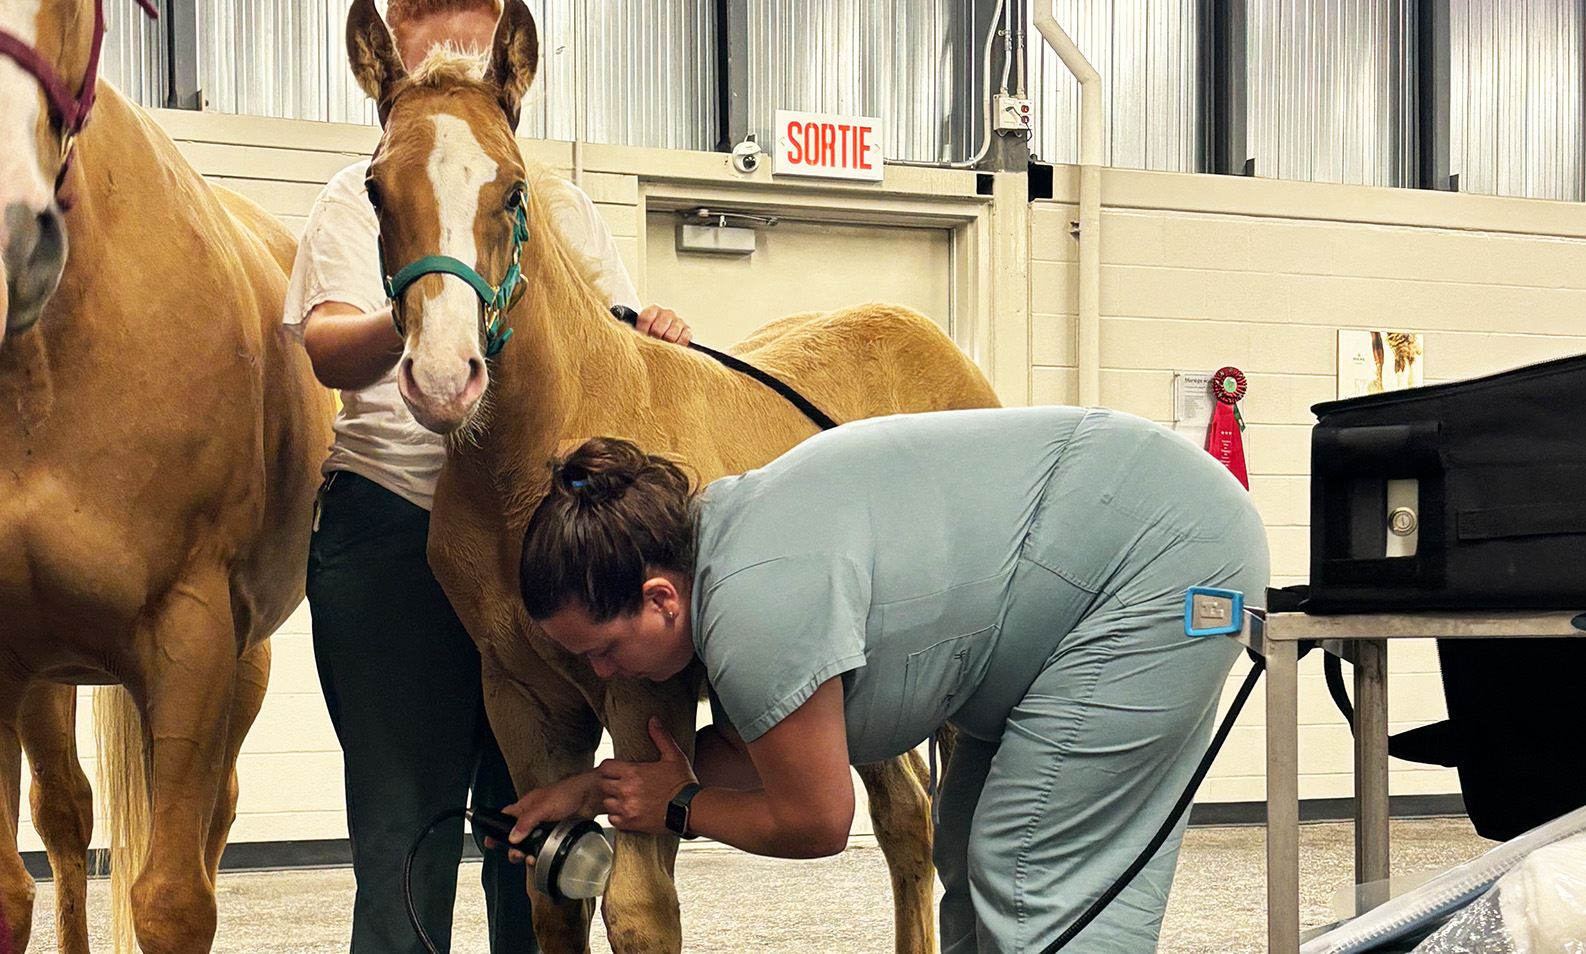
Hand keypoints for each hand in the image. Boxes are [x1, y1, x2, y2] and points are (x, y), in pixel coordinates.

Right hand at [499, 771, 601, 863]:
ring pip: (530, 845)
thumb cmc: (567, 792)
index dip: (495, 830)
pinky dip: (542, 854)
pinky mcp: (556, 834)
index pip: (504, 819)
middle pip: (516, 837)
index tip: (489, 842)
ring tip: (530, 858)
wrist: (590, 796)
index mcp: (525, 807)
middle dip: (514, 849)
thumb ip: (526, 822)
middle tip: (516, 855)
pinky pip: (544, 847)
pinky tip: (543, 857)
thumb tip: (512, 837)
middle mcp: (533, 818)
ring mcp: (544, 827)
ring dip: (528, 854)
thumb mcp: (542, 806)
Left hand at [596, 717, 696, 833]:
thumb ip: (660, 737)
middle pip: (603, 784)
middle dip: (610, 783)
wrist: (691, 808)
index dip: (610, 767)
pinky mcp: (631, 823)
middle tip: (621, 783)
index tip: (616, 769)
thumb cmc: (683, 782)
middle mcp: (626, 790)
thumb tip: (653, 720)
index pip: (605, 767)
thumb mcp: (673, 756)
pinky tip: (628, 811)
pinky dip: (617, 816)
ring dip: (613, 800)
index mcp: (633, 772)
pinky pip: (613, 820)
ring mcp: (627, 808)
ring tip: (624, 798)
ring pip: (607, 803)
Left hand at [633, 305, 691, 345]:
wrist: (661, 339)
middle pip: (658, 329)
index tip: (642, 337)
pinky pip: (684, 338)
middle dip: (654, 339)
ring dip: (666, 343)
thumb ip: (639, 331)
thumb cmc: (651, 335)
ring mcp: (678, 321)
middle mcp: (667, 313)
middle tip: (652, 344)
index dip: (643, 330)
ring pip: (671, 335)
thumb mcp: (641, 331)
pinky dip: (677, 344)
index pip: (646, 318)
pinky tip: (672, 345)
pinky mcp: (687, 330)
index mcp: (653, 310)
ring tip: (662, 346)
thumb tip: (638, 337)